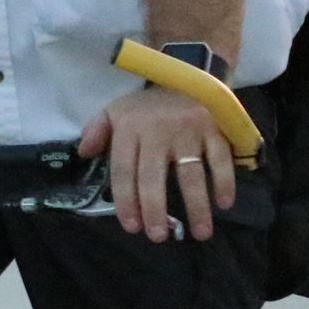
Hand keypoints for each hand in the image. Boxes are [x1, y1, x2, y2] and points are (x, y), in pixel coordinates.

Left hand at [78, 86, 235, 242]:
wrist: (186, 72)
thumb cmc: (147, 103)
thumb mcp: (115, 110)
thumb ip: (97, 130)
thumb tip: (83, 152)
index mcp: (130, 130)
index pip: (124, 171)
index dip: (126, 201)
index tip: (131, 226)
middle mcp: (158, 133)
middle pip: (154, 178)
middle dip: (155, 210)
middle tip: (158, 236)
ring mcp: (189, 133)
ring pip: (191, 175)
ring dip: (196, 206)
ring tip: (199, 233)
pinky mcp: (215, 130)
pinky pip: (221, 160)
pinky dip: (224, 182)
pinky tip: (224, 204)